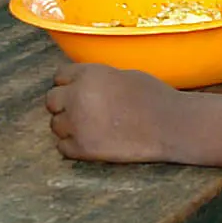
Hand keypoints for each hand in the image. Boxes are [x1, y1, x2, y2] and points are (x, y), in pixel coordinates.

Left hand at [48, 59, 184, 163]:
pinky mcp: (83, 148)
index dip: (69, 84)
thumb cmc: (153, 97)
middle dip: (64, 105)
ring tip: (89, 129)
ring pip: (55, 125)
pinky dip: (73, 146)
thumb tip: (84, 86)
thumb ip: (97, 79)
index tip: (77, 91)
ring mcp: (77, 124)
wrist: (169, 126)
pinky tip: (90, 142)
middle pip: (52, 101)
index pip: (59, 77)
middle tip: (82, 112)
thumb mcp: (123, 75)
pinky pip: (63, 147)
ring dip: (68, 126)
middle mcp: (76, 97)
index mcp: (88, 74)